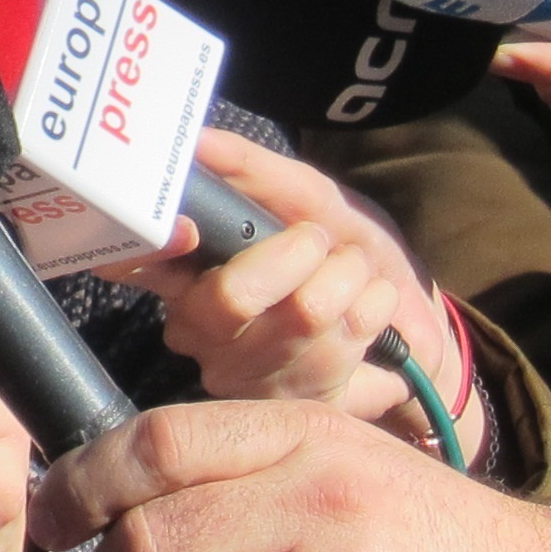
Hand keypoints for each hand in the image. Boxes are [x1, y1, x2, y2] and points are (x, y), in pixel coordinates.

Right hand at [99, 133, 470, 458]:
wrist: (409, 324)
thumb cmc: (343, 254)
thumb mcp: (307, 200)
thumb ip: (253, 171)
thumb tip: (199, 140)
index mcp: (186, 275)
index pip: (141, 266)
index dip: (154, 250)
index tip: (187, 229)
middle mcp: (200, 335)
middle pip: (232, 298)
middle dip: (298, 252)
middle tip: (320, 241)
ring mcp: (245, 379)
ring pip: (303, 317)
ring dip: (351, 281)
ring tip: (356, 276)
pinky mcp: (295, 411)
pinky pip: (342, 352)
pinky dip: (372, 316)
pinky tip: (371, 314)